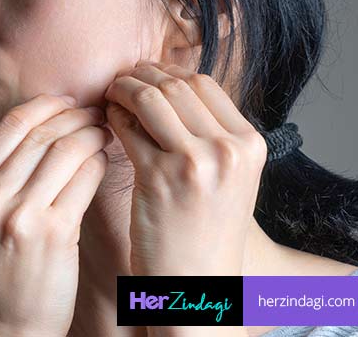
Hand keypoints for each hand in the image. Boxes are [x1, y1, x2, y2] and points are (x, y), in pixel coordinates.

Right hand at [0, 93, 111, 336]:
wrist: (6, 323)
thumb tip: (43, 121)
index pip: (10, 125)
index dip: (45, 105)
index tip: (67, 101)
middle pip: (41, 133)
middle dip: (74, 115)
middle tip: (94, 111)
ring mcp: (18, 216)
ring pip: (65, 150)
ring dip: (91, 133)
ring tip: (102, 130)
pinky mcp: (53, 233)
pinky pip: (84, 178)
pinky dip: (98, 161)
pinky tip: (102, 158)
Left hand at [104, 61, 266, 276]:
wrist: (198, 287)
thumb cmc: (207, 231)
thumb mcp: (230, 178)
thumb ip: (210, 133)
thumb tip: (170, 88)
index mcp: (249, 144)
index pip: (204, 84)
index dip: (169, 71)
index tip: (148, 73)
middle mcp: (227, 149)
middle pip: (176, 85)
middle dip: (142, 74)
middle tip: (123, 77)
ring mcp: (194, 163)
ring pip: (150, 98)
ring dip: (123, 89)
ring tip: (110, 92)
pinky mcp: (158, 178)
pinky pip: (127, 129)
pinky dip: (113, 116)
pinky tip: (107, 118)